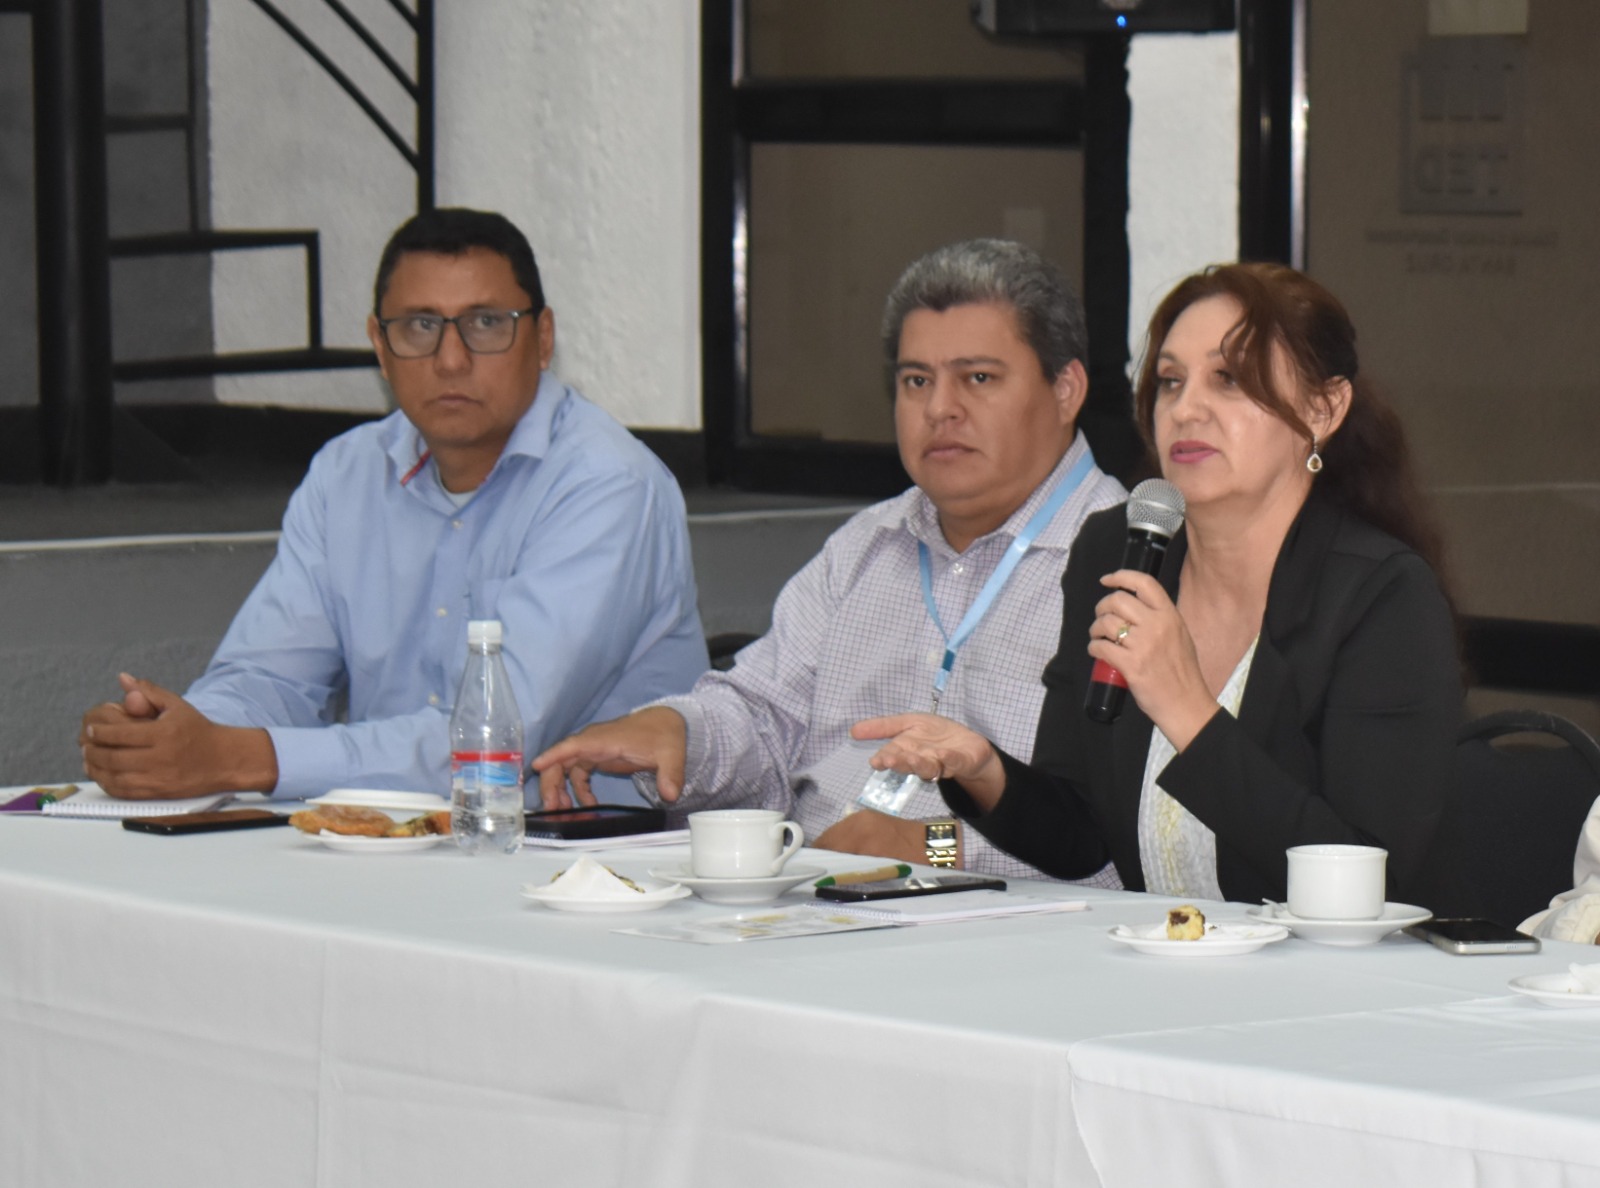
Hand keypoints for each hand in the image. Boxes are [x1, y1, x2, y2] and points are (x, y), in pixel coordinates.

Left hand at [79, 674, 277, 798]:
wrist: (224, 760)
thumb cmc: (198, 731)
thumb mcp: (176, 705)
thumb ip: (148, 691)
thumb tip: (123, 679)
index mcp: (164, 734)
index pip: (121, 733)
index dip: (100, 732)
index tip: (91, 729)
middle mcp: (161, 758)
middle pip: (114, 756)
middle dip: (94, 750)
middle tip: (86, 744)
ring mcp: (159, 778)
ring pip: (115, 776)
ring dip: (96, 768)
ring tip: (89, 759)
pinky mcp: (159, 793)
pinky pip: (124, 791)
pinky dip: (108, 784)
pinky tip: (103, 775)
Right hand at [530, 706, 687, 808]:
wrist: (667, 724)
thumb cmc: (665, 735)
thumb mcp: (672, 754)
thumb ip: (671, 773)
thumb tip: (670, 794)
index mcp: (606, 739)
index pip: (574, 745)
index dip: (554, 755)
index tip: (536, 766)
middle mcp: (593, 742)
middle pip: (561, 760)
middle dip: (551, 783)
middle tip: (553, 809)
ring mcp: (593, 750)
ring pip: (565, 768)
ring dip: (560, 789)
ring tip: (563, 812)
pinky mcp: (597, 758)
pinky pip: (577, 775)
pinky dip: (577, 791)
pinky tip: (587, 806)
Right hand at [813, 809, 936, 865]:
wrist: (931, 844)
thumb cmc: (909, 863)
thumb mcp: (879, 870)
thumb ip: (853, 869)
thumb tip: (831, 875)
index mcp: (861, 837)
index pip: (828, 848)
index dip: (817, 861)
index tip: (811, 874)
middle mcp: (858, 822)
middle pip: (827, 839)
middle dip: (820, 854)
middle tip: (816, 870)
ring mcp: (862, 817)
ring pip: (834, 832)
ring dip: (829, 846)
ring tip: (828, 863)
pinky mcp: (867, 816)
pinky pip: (844, 827)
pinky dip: (839, 839)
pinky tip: (841, 851)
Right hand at [849, 713, 1005, 811]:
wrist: (969, 746)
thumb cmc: (935, 737)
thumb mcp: (908, 724)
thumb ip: (883, 727)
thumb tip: (853, 730)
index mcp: (907, 752)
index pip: (893, 756)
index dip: (884, 759)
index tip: (876, 762)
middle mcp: (922, 761)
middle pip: (909, 763)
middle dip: (900, 762)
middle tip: (890, 761)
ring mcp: (942, 763)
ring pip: (929, 767)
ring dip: (920, 764)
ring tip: (913, 758)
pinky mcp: (961, 761)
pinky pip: (955, 762)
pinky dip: (949, 759)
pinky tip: (944, 755)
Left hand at [1088, 570, 1217, 749]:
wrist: (1186, 704)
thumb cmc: (1182, 672)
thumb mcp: (1180, 635)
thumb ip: (1160, 619)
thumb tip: (1134, 608)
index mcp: (1170, 616)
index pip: (1144, 583)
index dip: (1121, 576)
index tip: (1106, 580)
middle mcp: (1157, 626)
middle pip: (1118, 600)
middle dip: (1102, 607)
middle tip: (1100, 618)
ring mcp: (1144, 645)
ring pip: (1106, 623)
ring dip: (1095, 629)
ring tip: (1098, 636)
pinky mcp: (1131, 665)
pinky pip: (1101, 646)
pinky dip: (1094, 647)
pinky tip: (1097, 651)